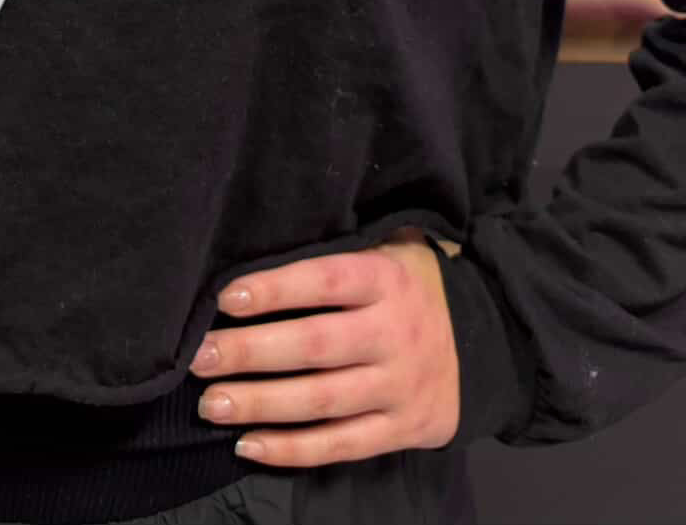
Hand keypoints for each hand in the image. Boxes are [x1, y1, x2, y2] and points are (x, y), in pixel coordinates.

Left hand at [189, 226, 461, 466]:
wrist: (486, 337)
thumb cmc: (406, 283)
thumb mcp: (385, 247)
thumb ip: (335, 246)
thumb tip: (261, 236)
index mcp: (386, 279)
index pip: (325, 281)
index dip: (275, 289)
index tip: (225, 298)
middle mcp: (396, 333)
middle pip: (314, 347)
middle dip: (249, 353)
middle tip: (199, 358)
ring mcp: (401, 385)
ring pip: (322, 401)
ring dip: (260, 404)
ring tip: (210, 403)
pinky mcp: (405, 428)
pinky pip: (343, 445)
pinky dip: (293, 449)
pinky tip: (248, 444)